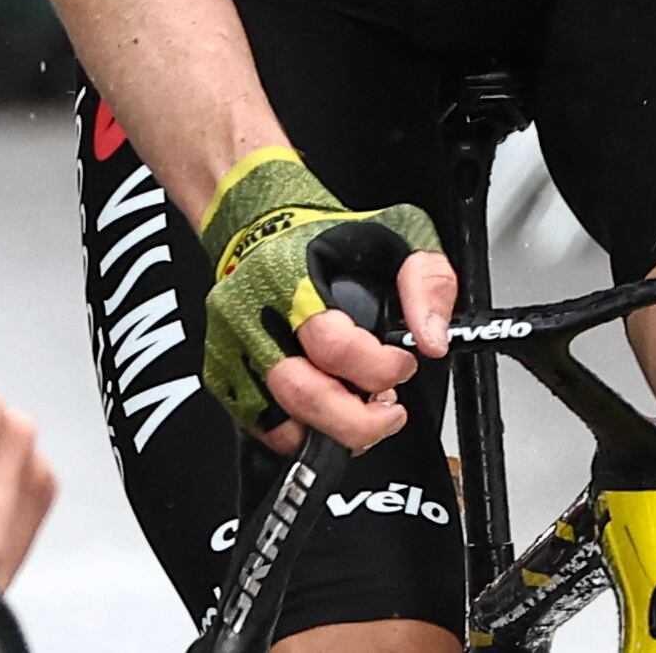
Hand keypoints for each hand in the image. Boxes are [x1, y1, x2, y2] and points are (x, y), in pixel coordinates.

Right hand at [199, 149, 453, 454]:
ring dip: (330, 431)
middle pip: (302, 394)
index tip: (404, 364)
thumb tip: (432, 341)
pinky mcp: (223, 369)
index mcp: (288, 276)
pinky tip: (326, 412)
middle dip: (359, 422)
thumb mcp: (396, 235)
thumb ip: (427, 281)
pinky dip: (299, 430)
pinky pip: (260, 425)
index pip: (333, 345)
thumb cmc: (324, 235)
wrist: (261, 224)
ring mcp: (233, 345)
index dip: (380, 368)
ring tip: (359, 412)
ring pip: (277, 421)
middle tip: (389, 413)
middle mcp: (252, 313)